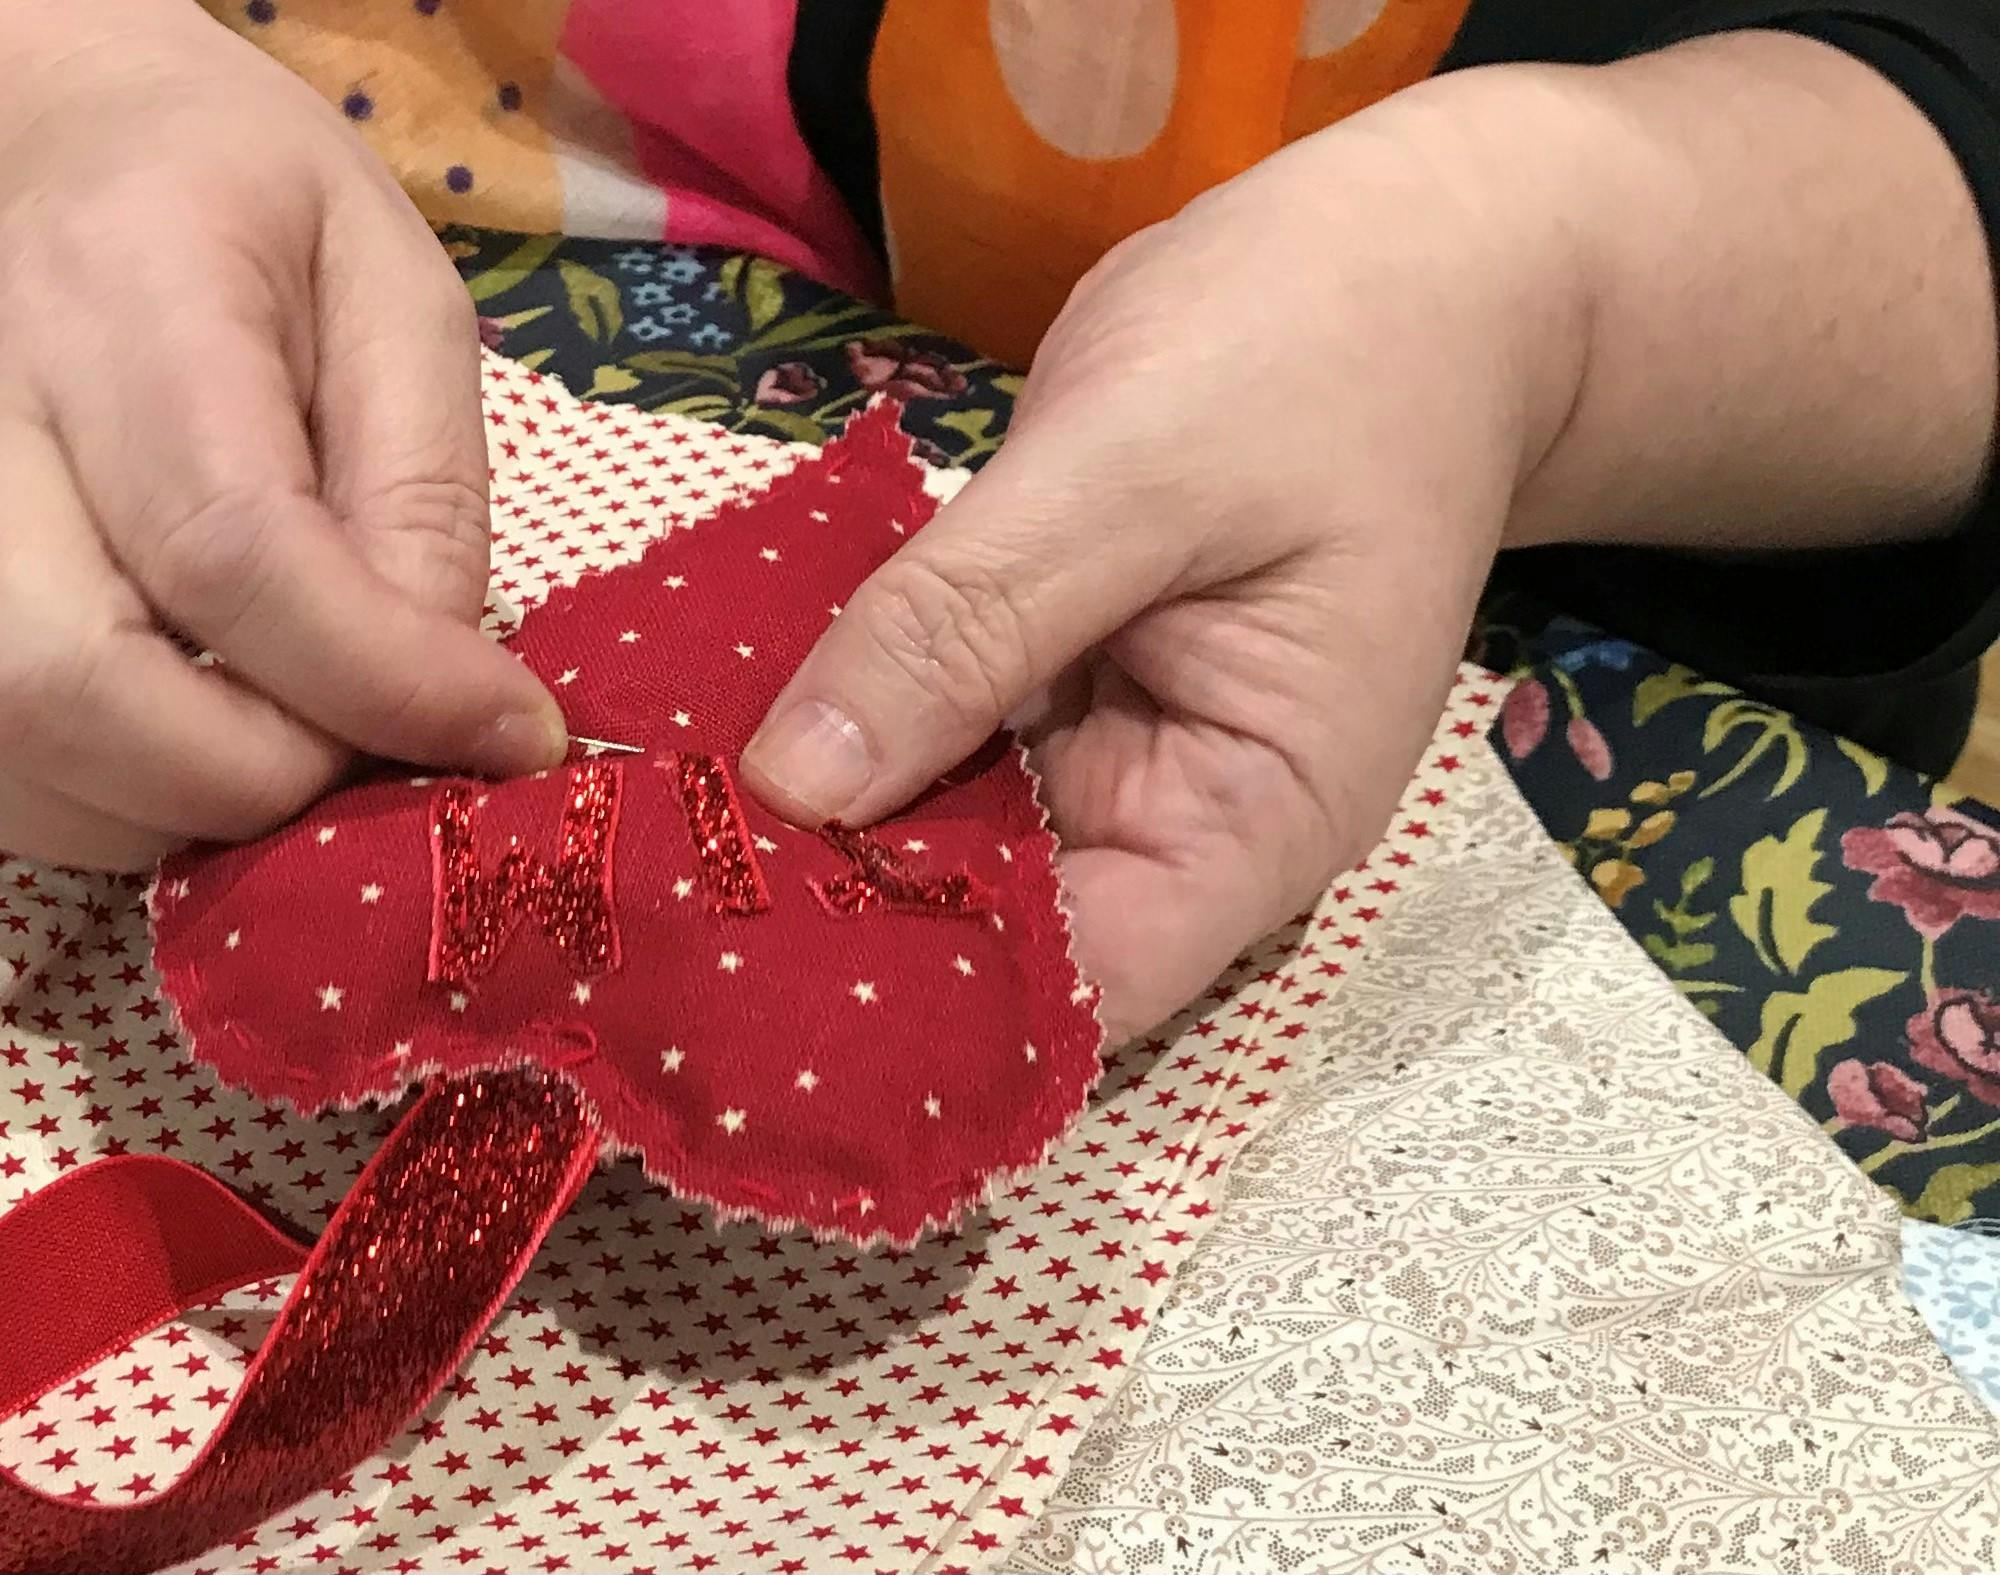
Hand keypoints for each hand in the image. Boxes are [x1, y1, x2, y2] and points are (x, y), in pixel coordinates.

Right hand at [0, 0, 563, 867]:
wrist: (1, 146)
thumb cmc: (225, 211)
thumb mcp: (386, 279)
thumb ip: (425, 487)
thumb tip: (448, 704)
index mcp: (118, 290)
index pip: (228, 545)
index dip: (372, 683)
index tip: (495, 733)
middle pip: (49, 683)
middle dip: (234, 782)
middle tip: (342, 761)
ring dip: (129, 820)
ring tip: (239, 759)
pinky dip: (14, 817)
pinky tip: (114, 765)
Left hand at [743, 36, 1995, 1043]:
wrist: (1407, 257)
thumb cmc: (1317, 354)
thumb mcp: (1135, 476)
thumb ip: (966, 624)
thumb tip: (790, 784)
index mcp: (1250, 828)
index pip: (1075, 990)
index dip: (911, 995)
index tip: (739, 964)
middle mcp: (1172, 826)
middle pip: (983, 931)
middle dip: (826, 913)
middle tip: (637, 895)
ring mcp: (1100, 758)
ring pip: (928, 834)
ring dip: (805, 824)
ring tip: (632, 831)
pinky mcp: (1039, 684)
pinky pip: (917, 732)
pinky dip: (830, 728)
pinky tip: (696, 729)